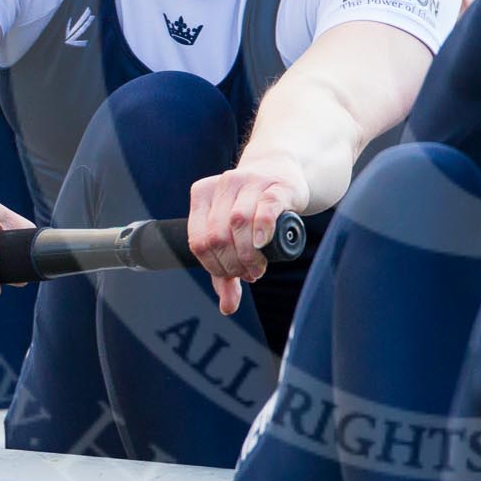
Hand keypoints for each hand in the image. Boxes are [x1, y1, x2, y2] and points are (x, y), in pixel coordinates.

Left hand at [187, 151, 310, 315]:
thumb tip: (227, 308)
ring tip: (258, 266)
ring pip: (239, 223)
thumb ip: (225, 271)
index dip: (214, 266)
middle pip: (218, 236)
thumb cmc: (253, 208)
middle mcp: (223, 184)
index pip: (198, 240)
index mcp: (203, 194)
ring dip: (248, 254)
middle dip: (233, 264)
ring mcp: (249, 182)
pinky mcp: (275, 186)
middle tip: (249, 274)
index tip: (232, 275)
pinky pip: (264, 208)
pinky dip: (262, 229)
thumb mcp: (233, 235)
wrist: (282, 172)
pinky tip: (263, 244)